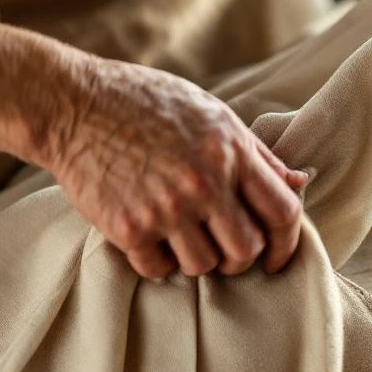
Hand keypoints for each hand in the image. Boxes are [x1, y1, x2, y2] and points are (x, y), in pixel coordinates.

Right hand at [0, 22, 304, 279]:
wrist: (73, 103)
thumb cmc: (147, 103)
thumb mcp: (212, 114)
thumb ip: (256, 154)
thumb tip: (299, 182)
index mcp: (231, 152)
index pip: (283, 212)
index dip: (288, 242)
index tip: (278, 257)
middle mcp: (204, 182)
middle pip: (247, 250)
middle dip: (242, 259)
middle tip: (225, 250)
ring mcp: (166, 207)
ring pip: (204, 267)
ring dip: (199, 260)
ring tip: (184, 237)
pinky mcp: (128, 227)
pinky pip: (159, 269)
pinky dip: (159, 261)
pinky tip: (152, 236)